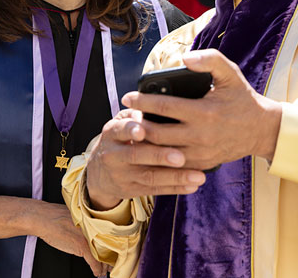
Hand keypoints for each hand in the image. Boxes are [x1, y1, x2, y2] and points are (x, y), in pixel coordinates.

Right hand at [35, 202, 109, 276]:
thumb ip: (87, 224)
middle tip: (112, 265)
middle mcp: (95, 227)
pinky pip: (94, 263)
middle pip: (110, 246)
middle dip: (111, 258)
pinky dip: (97, 270)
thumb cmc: (56, 216)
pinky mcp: (82, 246)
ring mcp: (89, 236)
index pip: (110, 236)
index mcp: (95, 220)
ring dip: (104, 267)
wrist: (44, 218)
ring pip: (103, 256)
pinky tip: (97, 274)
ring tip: (104, 271)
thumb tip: (93, 234)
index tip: (115, 254)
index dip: (113, 247)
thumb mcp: (77, 217)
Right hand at [85, 109, 206, 210]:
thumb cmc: (119, 139)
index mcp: (112, 133)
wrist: (99, 173)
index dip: (131, 130)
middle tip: (180, 156)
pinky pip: (156, 190)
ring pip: (150, 177)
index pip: (121, 129)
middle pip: (136, 155)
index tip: (143, 130)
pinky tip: (193, 185)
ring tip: (198, 175)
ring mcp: (122, 175)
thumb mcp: (120, 123)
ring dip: (175, 177)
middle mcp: (113, 155)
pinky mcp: (132, 190)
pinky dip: (176, 188)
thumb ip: (135, 115)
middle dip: (159, 156)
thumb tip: (156, 107)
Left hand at [122, 49, 282, 171]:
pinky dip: (157, 156)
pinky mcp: (201, 164)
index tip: (127, 97)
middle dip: (137, 124)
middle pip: (157, 133)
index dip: (142, 102)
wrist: (261, 130)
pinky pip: (173, 164)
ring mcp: (200, 153)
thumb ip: (210, 60)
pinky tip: (147, 146)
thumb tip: (185, 58)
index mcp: (204, 112)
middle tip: (125, 116)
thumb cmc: (241, 98)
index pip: (164, 107)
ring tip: (132, 130)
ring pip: (162, 152)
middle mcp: (200, 135)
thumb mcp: (230, 73)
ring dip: (144, 142)